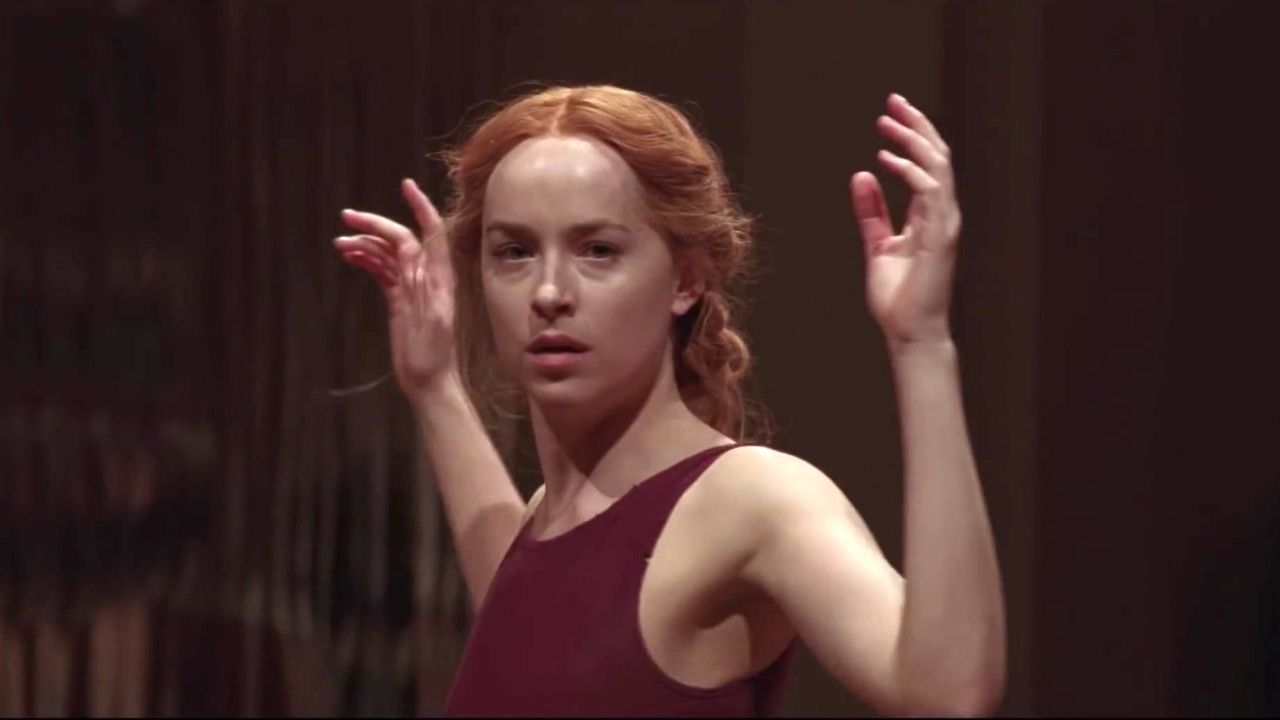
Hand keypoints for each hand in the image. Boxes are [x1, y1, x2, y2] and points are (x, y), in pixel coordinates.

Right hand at [333, 178, 458, 399]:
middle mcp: (427, 276)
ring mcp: (412, 286)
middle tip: (346, 217)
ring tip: (339, 243)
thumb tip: (407, 251)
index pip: (431, 232)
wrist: (428, 382)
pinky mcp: (399, 298)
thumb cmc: (432, 356)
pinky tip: (349, 255)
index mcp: (440, 278)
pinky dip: (366, 260)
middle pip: (401, 238)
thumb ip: (419, 284)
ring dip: (365, 243)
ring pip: (387, 253)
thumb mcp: (429, 320)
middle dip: (376, 224)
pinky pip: (382, 270)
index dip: (420, 207)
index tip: (405, 185)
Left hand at [851, 93, 960, 347]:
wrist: (908, 332)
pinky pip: (931, 194)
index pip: (928, 164)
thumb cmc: (898, 296)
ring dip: (914, 141)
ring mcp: (945, 225)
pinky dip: (911, 173)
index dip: (912, 136)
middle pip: (938, 157)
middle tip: (893, 101)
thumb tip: (861, 176)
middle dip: (917, 126)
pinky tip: (887, 160)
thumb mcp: (877, 245)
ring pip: (938, 168)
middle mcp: (943, 215)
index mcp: (930, 215)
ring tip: (888, 122)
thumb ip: (871, 212)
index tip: (889, 114)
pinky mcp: (940, 238)